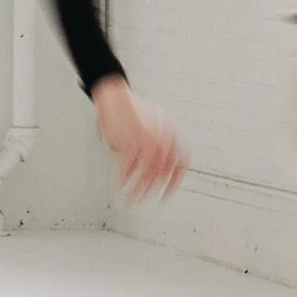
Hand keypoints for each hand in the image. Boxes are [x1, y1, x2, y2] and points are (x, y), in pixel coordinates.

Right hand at [91, 78, 185, 202]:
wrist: (116, 96)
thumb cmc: (135, 109)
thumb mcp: (159, 121)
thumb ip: (165, 141)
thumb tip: (163, 161)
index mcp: (172, 135)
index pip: (180, 164)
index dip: (174, 182)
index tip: (167, 194)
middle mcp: (162, 140)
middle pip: (161, 173)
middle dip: (154, 190)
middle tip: (148, 200)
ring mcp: (146, 142)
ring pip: (145, 174)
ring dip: (138, 190)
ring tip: (132, 199)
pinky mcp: (128, 143)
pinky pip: (127, 168)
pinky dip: (123, 179)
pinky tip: (119, 186)